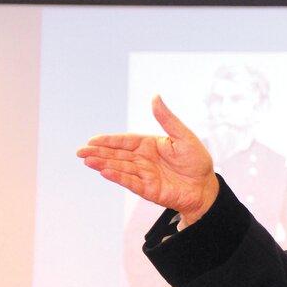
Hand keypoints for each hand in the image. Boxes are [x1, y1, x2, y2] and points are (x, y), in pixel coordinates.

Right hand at [76, 95, 218, 226]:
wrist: (206, 187)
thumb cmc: (197, 161)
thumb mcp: (183, 136)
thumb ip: (167, 119)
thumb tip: (155, 96)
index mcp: (150, 145)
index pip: (126, 141)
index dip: (109, 141)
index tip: (92, 140)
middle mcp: (144, 160)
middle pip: (118, 155)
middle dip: (99, 153)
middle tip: (80, 151)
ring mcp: (144, 175)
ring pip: (120, 168)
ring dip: (104, 164)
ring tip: (87, 160)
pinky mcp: (148, 189)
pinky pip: (130, 182)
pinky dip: (118, 177)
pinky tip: (104, 172)